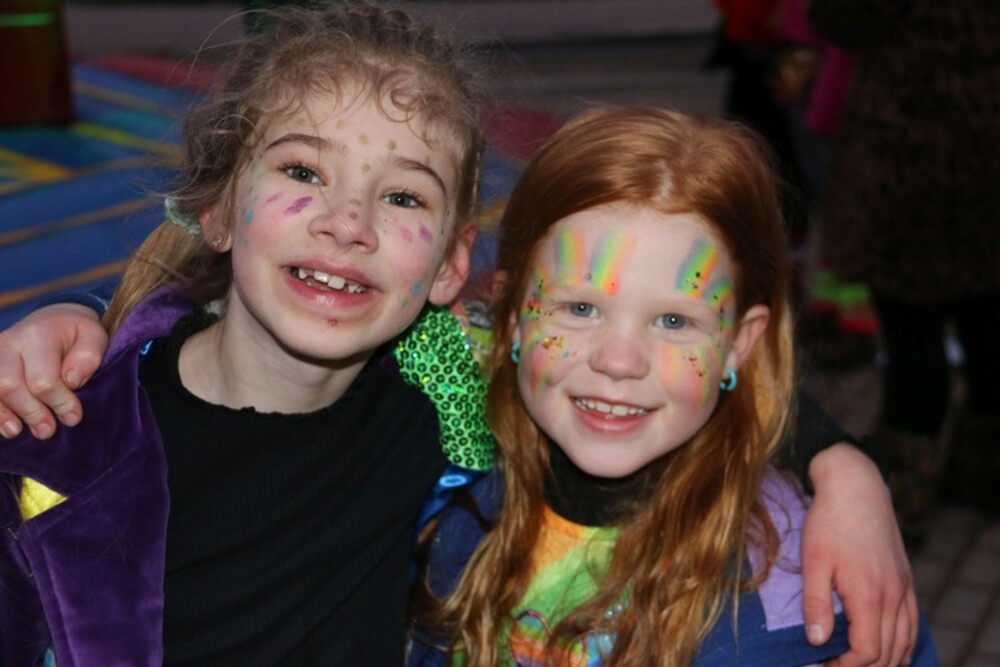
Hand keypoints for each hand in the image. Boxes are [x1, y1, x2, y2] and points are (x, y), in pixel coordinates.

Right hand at [0, 303, 106, 439]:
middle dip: (30, 412)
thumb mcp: (93, 336)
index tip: (73, 417)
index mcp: (38, 335)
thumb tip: (72, 381)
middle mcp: (9, 343)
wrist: (50, 320)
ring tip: (18, 431)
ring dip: (3, 416)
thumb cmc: (76, 334)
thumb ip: (89, 356)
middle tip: (47, 430)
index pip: (42, 378)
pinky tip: (6, 426)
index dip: (58, 402)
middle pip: (8, 386)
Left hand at [802, 443, 916, 665]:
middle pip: (888, 653)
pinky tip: (889, 651)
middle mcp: (893, 595)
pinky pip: (912, 623)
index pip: (867, 651)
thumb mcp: (813, 561)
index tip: (823, 664)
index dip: (846, 666)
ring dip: (885, 660)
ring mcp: (903, 587)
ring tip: (856, 663)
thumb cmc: (829, 522)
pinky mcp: (905, 579)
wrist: (856, 486)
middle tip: (835, 665)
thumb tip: (816, 642)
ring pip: (904, 641)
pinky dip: (903, 643)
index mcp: (869, 594)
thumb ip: (816, 604)